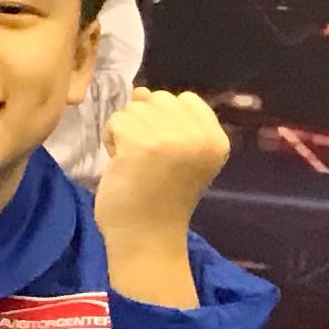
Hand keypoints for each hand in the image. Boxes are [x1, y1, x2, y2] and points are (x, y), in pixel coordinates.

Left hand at [94, 87, 228, 308]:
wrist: (147, 238)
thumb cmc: (159, 197)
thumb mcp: (178, 154)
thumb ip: (168, 121)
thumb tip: (140, 91)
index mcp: (217, 139)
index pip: (185, 99)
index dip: (164, 119)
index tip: (164, 152)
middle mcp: (200, 137)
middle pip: (158, 99)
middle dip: (144, 123)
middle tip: (146, 159)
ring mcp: (172, 140)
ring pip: (134, 108)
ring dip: (125, 132)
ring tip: (134, 163)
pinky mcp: (142, 146)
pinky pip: (116, 122)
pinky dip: (111, 140)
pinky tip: (121, 164)